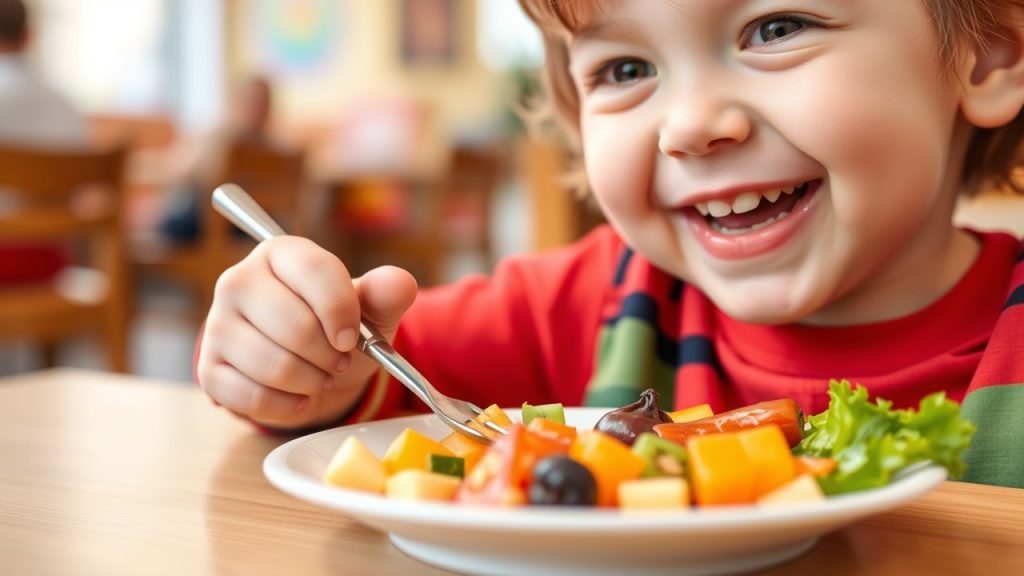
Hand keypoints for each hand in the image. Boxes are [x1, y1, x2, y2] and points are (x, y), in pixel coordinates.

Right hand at [196, 236, 417, 428]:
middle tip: (341, 362)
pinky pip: (254, 397)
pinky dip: (290, 405)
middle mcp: (239, 281)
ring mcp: (217, 326)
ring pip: (275, 365)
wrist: (308, 367)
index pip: (315, 271)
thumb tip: (399, 283)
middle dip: (331, 356)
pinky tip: (301, 396)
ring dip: (313, 382)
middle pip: (295, 326)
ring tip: (322, 377)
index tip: (353, 338)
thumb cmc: (337, 329)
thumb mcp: (370, 310)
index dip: (342, 311)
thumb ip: (385, 295)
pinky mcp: (209, 369)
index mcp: (280, 254)